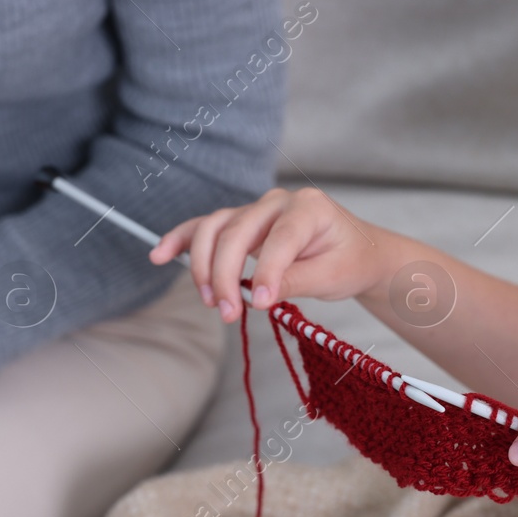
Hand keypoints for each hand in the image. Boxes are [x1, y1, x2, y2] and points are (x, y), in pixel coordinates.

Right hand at [149, 187, 388, 321]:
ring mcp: (256, 211)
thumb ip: (295, 281)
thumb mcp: (332, 276)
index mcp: (309, 208)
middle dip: (226, 274)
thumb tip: (259, 296)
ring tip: (210, 300)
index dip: (268, 273)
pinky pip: (206, 229)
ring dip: (203, 265)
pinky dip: (182, 241)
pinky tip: (160, 254)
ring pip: (215, 229)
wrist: (357, 251)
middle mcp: (278, 203)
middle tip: (227, 313)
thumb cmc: (349, 261)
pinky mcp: (242, 224)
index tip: (262, 306)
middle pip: (236, 232)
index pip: (280, 239)